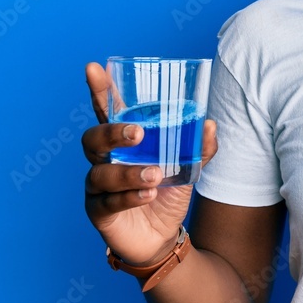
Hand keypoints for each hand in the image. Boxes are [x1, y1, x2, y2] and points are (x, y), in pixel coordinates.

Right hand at [82, 62, 217, 265]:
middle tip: (137, 133)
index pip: (105, 110)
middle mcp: (104, 159)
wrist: (162, 235)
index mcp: (122, 141)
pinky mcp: (99, 211)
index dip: (99, 89)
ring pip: (101, 172)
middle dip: (112, 133)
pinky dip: (129, 196)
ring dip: (129, 172)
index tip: (94, 67)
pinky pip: (107, 201)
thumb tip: (209, 124)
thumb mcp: (188, 167)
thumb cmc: (167, 191)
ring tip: (156, 175)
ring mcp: (97, 185)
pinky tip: (147, 194)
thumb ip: (200, 146)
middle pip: (93, 138)